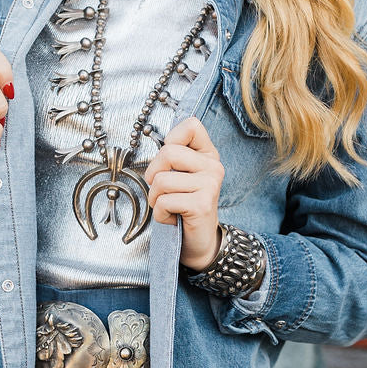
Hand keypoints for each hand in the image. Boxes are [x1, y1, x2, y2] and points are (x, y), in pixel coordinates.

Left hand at [143, 117, 223, 269]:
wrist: (199, 241)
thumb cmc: (184, 206)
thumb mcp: (181, 176)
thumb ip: (174, 156)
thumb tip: (158, 143)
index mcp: (208, 154)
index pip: (191, 125)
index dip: (171, 139)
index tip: (168, 161)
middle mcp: (213, 166)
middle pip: (168, 152)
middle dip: (153, 174)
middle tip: (160, 189)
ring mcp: (210, 185)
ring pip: (162, 180)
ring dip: (155, 198)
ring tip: (168, 206)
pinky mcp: (202, 204)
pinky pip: (165, 201)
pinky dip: (161, 214)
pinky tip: (173, 218)